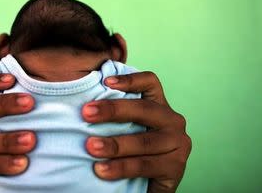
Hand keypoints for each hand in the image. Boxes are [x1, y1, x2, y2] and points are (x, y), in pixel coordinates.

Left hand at [82, 72, 191, 192]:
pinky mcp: (176, 167)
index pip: (150, 83)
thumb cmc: (131, 151)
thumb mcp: (126, 128)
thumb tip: (84, 105)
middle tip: (86, 113)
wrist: (147, 186)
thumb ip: (116, 116)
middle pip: (144, 109)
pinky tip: (102, 169)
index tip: (105, 81)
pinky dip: (121, 167)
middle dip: (113, 110)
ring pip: (143, 141)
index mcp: (159, 106)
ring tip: (90, 147)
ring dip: (114, 144)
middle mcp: (172, 121)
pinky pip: (144, 165)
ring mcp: (177, 144)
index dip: (130, 79)